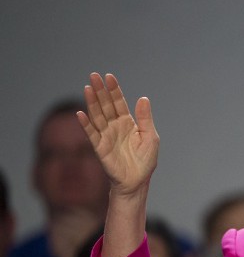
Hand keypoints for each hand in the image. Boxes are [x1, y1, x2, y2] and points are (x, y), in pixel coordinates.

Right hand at [77, 73, 158, 197]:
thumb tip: (143, 98)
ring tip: (87, 87)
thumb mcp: (150, 137)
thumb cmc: (145, 160)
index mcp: (128, 122)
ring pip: (97, 115)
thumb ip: (145, 119)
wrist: (137, 181)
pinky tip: (80, 113)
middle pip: (106, 105)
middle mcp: (114, 126)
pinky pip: (91, 133)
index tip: (109, 76)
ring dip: (91, 102)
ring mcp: (106, 135)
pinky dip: (86, 124)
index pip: (119, 102)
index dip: (114, 90)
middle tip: (94, 75)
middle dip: (100, 91)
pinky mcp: (99, 147)